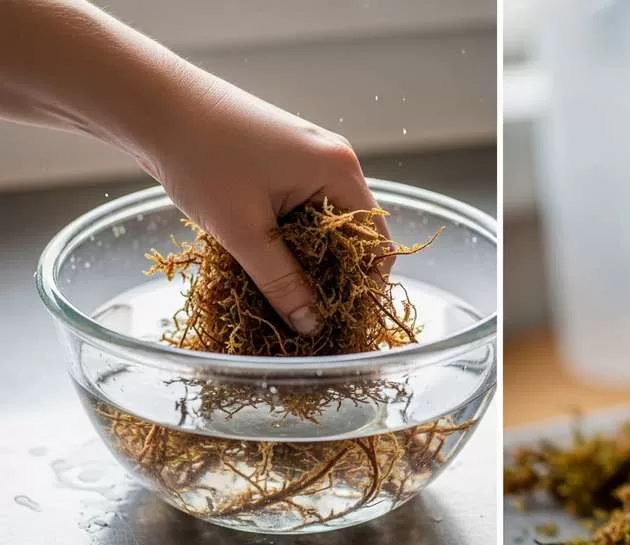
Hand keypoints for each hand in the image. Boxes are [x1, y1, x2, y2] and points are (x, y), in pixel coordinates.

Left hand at [141, 75, 387, 335]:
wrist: (156, 107)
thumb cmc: (201, 159)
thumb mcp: (243, 232)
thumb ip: (281, 282)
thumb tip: (311, 325)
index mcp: (338, 170)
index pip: (376, 237)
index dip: (365, 281)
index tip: (341, 315)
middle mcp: (335, 158)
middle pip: (353, 230)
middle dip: (334, 271)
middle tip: (309, 310)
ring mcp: (311, 154)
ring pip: (325, 220)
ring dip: (309, 254)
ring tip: (283, 287)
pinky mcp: (287, 157)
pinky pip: (304, 205)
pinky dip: (292, 233)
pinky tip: (266, 255)